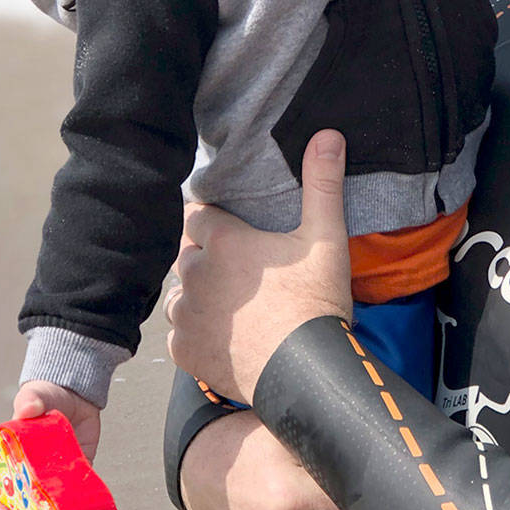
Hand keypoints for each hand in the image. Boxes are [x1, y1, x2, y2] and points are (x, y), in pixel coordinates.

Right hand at [0, 381, 102, 509]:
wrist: (75, 395)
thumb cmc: (46, 397)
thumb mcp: (36, 396)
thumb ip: (31, 400)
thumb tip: (27, 408)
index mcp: (10, 463)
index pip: (1, 495)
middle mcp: (28, 477)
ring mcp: (51, 481)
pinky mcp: (74, 478)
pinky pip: (73, 502)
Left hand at [165, 130, 352, 405]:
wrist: (307, 373)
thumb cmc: (317, 303)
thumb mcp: (326, 238)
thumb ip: (322, 184)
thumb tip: (328, 135)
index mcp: (223, 242)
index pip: (197, 215)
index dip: (216, 223)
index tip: (236, 235)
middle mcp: (194, 274)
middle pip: (189, 255)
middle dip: (209, 259)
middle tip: (244, 274)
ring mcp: (186, 315)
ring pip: (181, 294)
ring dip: (199, 296)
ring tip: (236, 307)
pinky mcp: (184, 350)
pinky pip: (181, 333)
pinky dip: (198, 334)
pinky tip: (228, 337)